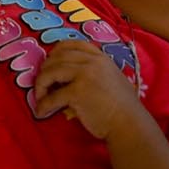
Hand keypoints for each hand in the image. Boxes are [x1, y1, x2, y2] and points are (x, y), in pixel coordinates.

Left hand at [30, 38, 148, 141]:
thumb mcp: (112, 78)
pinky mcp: (77, 92)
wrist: (129, 124)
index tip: (50, 61)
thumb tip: (70, 75)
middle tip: (42, 84)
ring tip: (40, 98)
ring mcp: (84, 75)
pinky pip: (52, 97)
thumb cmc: (122, 106)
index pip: (72, 44)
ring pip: (51, 73)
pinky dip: (43, 105)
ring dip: (40, 85)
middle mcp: (92, 61)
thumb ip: (95, 71)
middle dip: (45, 70)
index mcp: (100, 57)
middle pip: (57, 58)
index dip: (56, 51)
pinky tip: (41, 112)